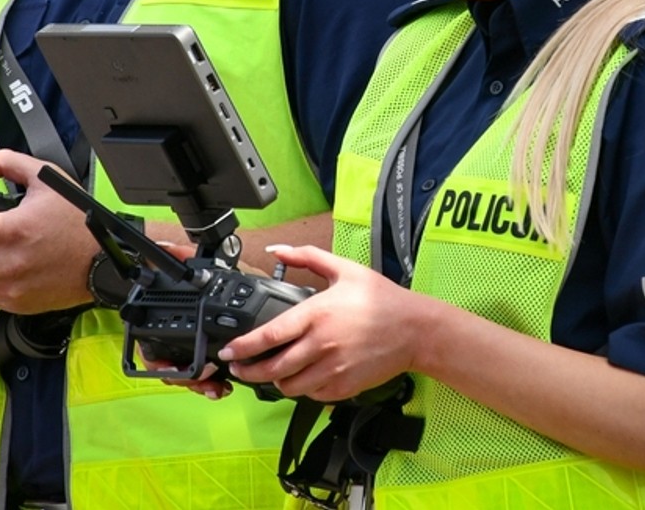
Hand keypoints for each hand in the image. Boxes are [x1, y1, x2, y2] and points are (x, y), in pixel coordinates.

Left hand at [216, 245, 427, 401]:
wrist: (415, 329)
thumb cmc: (381, 298)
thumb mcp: (344, 269)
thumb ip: (307, 257)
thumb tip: (277, 250)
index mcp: (317, 315)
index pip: (270, 336)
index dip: (244, 347)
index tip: (229, 351)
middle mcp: (321, 345)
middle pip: (273, 367)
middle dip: (249, 371)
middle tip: (239, 367)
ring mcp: (332, 369)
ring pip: (289, 386)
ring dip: (275, 381)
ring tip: (272, 372)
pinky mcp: (343, 386)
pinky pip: (311, 395)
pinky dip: (302, 388)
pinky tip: (302, 377)